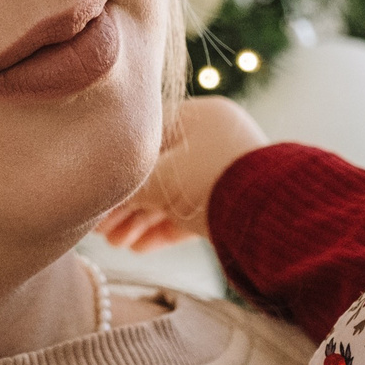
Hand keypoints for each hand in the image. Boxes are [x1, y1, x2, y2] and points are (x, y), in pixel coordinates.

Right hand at [98, 92, 270, 252]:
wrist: (271, 219)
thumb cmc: (209, 183)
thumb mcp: (157, 179)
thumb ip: (123, 184)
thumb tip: (95, 195)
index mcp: (201, 115)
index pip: (145, 138)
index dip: (115, 167)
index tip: (93, 193)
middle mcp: (215, 138)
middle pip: (157, 169)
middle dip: (126, 203)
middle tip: (100, 228)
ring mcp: (226, 170)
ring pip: (173, 194)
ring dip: (141, 220)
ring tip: (117, 245)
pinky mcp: (234, 202)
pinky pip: (192, 212)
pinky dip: (165, 229)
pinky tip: (139, 249)